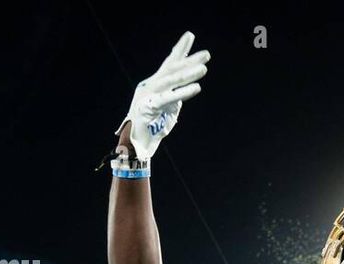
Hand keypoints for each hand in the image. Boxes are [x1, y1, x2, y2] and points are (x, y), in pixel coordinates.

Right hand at [117, 32, 209, 159]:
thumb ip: (175, 98)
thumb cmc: (151, 129)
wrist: (136, 146)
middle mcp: (150, 86)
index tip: (190, 36)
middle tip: (207, 54)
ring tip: (204, 68)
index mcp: (154, 85)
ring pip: (171, 80)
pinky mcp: (149, 107)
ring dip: (188, 73)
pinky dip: (183, 92)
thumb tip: (187, 89)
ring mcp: (148, 95)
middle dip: (189, 59)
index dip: (180, 50)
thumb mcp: (168, 109)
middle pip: (172, 68)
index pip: (169, 64)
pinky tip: (196, 88)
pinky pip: (169, 98)